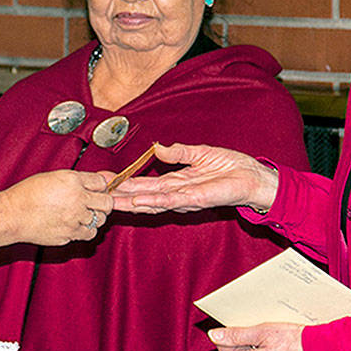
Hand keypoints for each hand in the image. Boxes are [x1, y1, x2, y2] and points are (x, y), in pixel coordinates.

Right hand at [1, 170, 112, 245]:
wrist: (12, 215)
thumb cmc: (26, 195)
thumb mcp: (52, 177)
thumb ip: (75, 180)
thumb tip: (93, 184)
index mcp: (72, 181)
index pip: (101, 183)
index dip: (99, 187)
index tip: (96, 190)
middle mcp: (77, 199)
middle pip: (107, 203)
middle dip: (103, 203)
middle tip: (95, 203)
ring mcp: (74, 219)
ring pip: (100, 220)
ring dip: (94, 217)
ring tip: (81, 213)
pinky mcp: (70, 234)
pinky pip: (89, 233)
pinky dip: (86, 230)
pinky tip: (77, 224)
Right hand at [110, 143, 276, 213]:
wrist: (252, 177)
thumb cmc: (231, 167)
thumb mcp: (199, 153)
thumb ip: (178, 152)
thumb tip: (158, 148)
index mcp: (176, 181)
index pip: (144, 184)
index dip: (125, 183)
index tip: (106, 182)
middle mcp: (176, 193)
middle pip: (142, 196)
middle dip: (121, 197)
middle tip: (98, 197)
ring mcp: (184, 199)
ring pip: (152, 201)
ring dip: (131, 202)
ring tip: (111, 201)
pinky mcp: (196, 200)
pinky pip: (171, 200)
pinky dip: (154, 201)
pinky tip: (139, 201)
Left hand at [209, 323, 313, 350]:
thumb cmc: (294, 343)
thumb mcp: (261, 332)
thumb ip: (235, 335)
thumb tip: (214, 335)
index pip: (224, 346)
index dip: (232, 332)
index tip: (243, 324)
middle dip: (244, 342)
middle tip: (259, 330)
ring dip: (256, 350)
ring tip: (270, 338)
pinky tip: (278, 349)